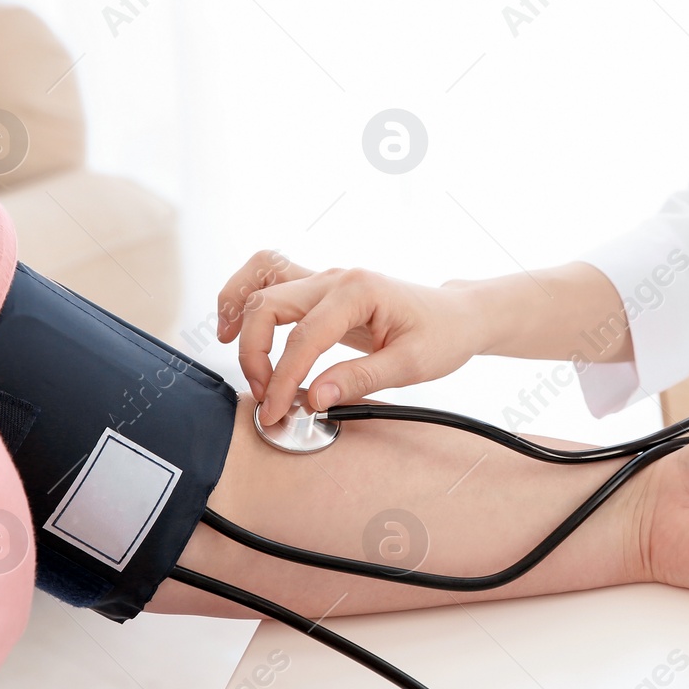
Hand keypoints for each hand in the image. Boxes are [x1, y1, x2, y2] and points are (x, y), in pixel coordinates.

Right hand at [215, 250, 489, 424]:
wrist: (458, 316)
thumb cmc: (442, 336)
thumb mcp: (411, 365)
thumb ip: (361, 380)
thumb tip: (315, 399)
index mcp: (359, 291)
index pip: (304, 337)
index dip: (284, 378)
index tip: (277, 411)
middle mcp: (336, 277)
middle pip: (269, 303)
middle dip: (256, 352)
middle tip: (266, 396)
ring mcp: (326, 279)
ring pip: (262, 280)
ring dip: (240, 315)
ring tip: (230, 351)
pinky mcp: (322, 289)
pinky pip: (271, 280)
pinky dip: (247, 298)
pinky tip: (236, 327)